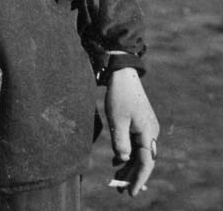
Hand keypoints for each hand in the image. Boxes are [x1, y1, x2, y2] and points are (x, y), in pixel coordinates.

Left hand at [105, 67, 158, 196]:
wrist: (124, 75)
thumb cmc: (120, 96)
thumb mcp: (117, 120)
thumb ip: (120, 142)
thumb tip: (122, 160)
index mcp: (148, 133)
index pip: (145, 163)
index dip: (138, 179)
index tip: (132, 192)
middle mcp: (151, 132)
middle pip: (144, 160)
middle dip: (133, 175)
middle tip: (121, 189)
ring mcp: (147, 128)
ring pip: (139, 152)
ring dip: (129, 165)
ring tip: (118, 178)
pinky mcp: (141, 123)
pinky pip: (136, 143)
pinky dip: (128, 153)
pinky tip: (117, 161)